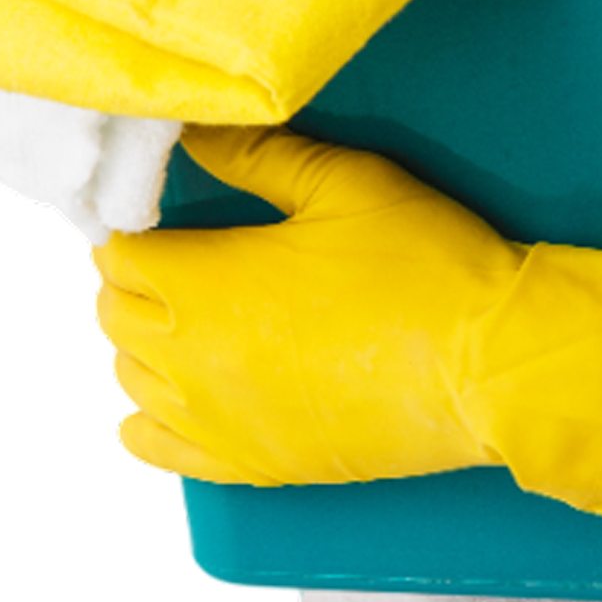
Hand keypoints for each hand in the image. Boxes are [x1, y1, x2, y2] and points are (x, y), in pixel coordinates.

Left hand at [91, 124, 525, 487]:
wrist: (488, 367)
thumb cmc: (421, 264)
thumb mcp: (342, 181)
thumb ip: (256, 156)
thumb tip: (190, 134)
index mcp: (203, 282)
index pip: (116, 254)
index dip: (135, 227)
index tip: (165, 216)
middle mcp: (188, 360)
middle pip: (113, 317)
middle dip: (136, 282)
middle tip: (186, 257)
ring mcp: (213, 422)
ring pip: (128, 381)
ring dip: (145, 344)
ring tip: (195, 318)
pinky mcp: (248, 467)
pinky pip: (154, 450)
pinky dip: (150, 420)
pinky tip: (184, 392)